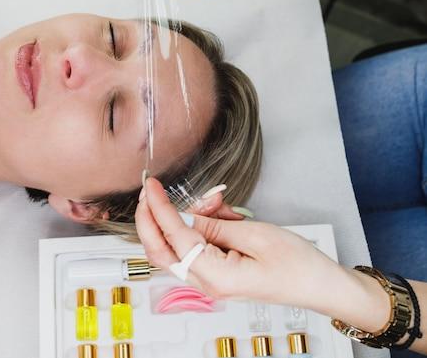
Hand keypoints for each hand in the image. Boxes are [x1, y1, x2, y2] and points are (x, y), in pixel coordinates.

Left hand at [135, 178, 390, 330]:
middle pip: (161, 250)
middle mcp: (207, 283)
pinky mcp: (216, 272)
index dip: (159, 209)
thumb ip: (215, 226)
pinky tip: (221, 211)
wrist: (321, 285)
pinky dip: (200, 225)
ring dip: (185, 218)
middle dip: (151, 220)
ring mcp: (210, 280)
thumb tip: (187, 216)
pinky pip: (196, 246)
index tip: (151, 187)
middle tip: (151, 193)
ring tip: (215, 200)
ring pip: (177, 246)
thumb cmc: (298, 265)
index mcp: (216, 276)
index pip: (174, 238)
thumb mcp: (256, 235)